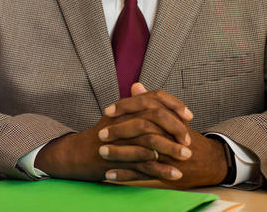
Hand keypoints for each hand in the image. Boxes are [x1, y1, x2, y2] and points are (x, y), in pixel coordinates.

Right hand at [34, 83, 193, 181]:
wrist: (77, 154)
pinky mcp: (118, 160)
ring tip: (186, 157)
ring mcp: (119, 139)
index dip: (173, 104)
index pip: (153, 97)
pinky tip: (174, 174)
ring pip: (151, 141)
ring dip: (172, 149)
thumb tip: (147, 91)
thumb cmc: (102, 136)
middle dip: (176, 127)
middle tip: (188, 139)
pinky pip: (143, 164)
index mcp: (125, 107)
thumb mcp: (118, 116)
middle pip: (154, 117)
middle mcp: (122, 119)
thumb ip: (136, 104)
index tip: (189, 114)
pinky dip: (161, 170)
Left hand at [101, 83, 228, 188]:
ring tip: (102, 153)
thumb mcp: (169, 116)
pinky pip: (143, 173)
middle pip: (142, 128)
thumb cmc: (182, 135)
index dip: (125, 107)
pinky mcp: (166, 171)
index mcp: (169, 117)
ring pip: (141, 152)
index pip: (146, 106)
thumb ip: (150, 101)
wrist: (207, 160)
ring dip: (119, 153)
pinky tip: (110, 174)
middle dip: (119, 130)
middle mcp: (170, 133)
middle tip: (100, 133)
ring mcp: (169, 153)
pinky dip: (125, 175)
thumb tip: (135, 85)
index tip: (107, 110)